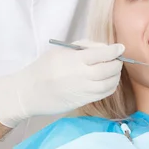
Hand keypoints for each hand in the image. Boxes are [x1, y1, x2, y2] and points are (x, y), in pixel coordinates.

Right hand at [0, 40, 124, 127]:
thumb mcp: (60, 51)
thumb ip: (83, 47)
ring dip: (115, 76)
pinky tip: (108, 82)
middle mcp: (80, 76)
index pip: (102, 54)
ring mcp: (82, 91)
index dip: (114, 50)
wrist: (29, 92)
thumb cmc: (44, 67)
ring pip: (109, 84)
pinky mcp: (82, 102)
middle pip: (108, 69)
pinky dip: (110, 87)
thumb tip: (105, 48)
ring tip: (113, 70)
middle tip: (117, 59)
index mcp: (74, 60)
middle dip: (117, 63)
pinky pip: (103, 94)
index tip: (120, 47)